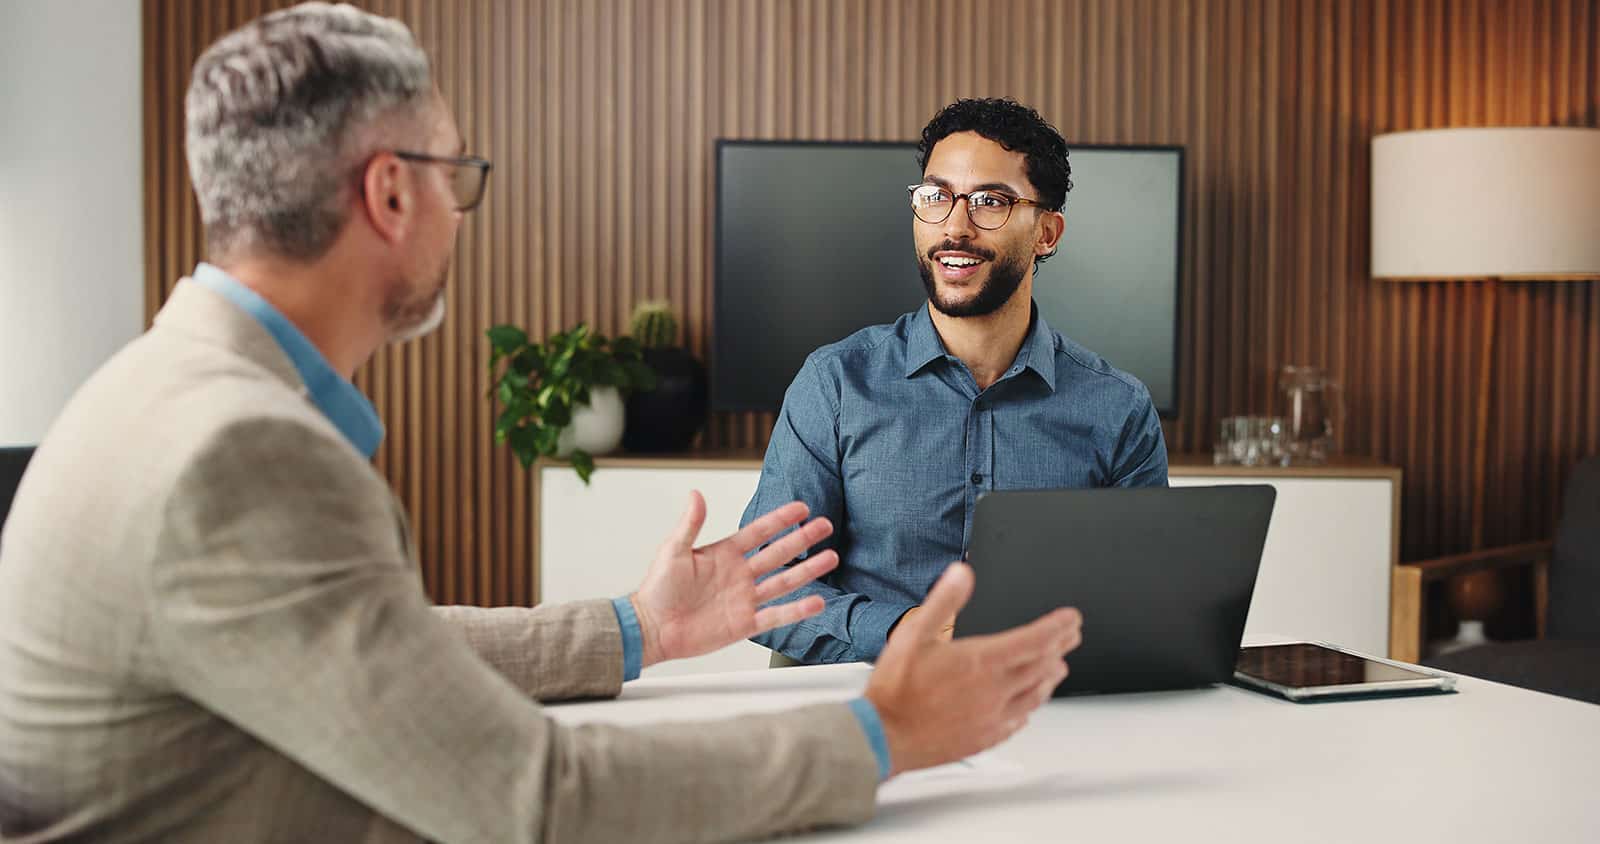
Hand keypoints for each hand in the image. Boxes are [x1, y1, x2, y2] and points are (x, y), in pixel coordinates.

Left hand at [630, 491, 838, 667]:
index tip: (801, 507)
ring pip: (783, 582)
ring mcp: (744, 599)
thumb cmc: (658, 590)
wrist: (652, 627)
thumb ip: (690, 524)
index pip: (759, 532)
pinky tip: (815, 601)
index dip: (780, 519)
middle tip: (825, 526)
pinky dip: (797, 610)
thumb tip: (696, 494)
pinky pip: (776, 616)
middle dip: (802, 539)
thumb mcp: (674, 551)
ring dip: (807, 570)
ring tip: (830, 558)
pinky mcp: (745, 624)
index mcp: (724, 554)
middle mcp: (739, 574)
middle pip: (778, 553)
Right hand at [865, 562, 1081, 776]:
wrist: (884, 735)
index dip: (1059, 626)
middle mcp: (995, 690)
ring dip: (1050, 677)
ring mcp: (992, 716)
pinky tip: (1027, 708)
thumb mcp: (914, 632)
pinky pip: (1018, 721)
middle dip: (1061, 647)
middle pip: (1042, 665)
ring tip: (1057, 667)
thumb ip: (943, 601)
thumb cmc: (896, 688)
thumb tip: (962, 574)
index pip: (1036, 639)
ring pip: (1036, 695)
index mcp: (982, 661)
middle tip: (1071, 636)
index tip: (1072, 618)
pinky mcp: (985, 738)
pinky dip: (1030, 708)